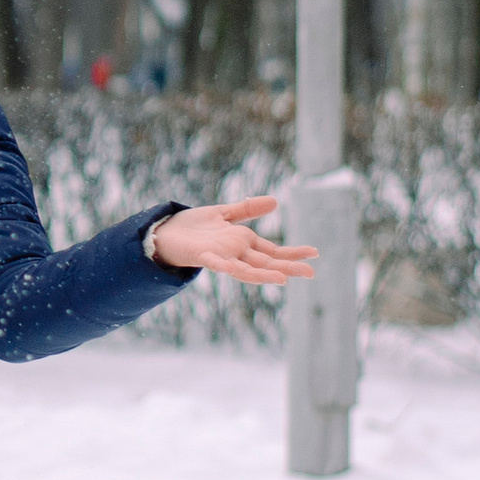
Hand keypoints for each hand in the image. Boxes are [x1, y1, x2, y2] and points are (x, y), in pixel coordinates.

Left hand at [147, 195, 318, 282]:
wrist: (165, 232)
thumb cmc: (193, 226)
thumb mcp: (224, 214)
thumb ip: (247, 209)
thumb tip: (275, 201)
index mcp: (243, 243)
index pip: (274, 251)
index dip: (293, 253)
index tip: (315, 253)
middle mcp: (236, 253)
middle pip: (266, 262)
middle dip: (289, 267)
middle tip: (312, 272)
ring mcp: (221, 256)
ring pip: (247, 269)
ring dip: (265, 274)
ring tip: (285, 279)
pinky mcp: (204, 256)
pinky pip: (219, 264)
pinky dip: (232, 268)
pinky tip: (241, 269)